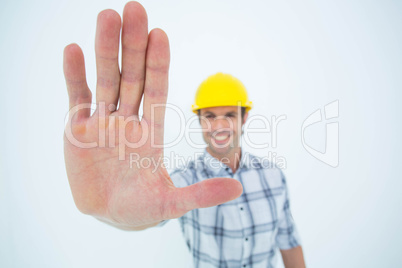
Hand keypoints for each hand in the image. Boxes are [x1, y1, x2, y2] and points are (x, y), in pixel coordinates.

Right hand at [63, 1, 242, 229]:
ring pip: (105, 79)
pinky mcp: (78, 130)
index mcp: (151, 131)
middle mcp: (128, 119)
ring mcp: (103, 121)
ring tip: (107, 16)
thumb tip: (240, 189)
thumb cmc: (141, 209)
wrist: (109, 215)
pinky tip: (73, 49)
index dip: (158, 63)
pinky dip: (74, 75)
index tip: (160, 34)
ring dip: (105, 49)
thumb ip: (201, 194)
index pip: (157, 89)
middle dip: (133, 45)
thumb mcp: (171, 203)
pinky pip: (77, 96)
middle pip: (131, 76)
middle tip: (134, 8)